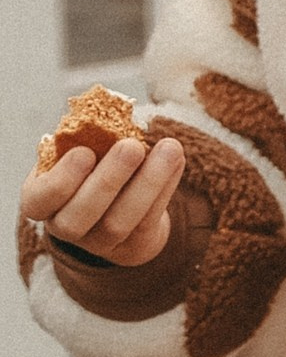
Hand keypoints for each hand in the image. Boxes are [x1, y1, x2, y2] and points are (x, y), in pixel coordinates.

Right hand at [20, 129, 184, 266]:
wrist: (119, 201)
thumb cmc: (92, 164)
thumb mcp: (79, 148)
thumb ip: (88, 136)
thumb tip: (115, 110)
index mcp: (41, 200)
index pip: (38, 200)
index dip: (60, 181)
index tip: (84, 152)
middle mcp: (64, 226)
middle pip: (78, 217)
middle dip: (107, 180)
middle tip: (131, 146)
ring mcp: (98, 242)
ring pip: (118, 222)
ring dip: (147, 183)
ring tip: (169, 148)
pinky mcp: (132, 247)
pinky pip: (148, 221)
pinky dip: (165, 187)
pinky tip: (176, 159)